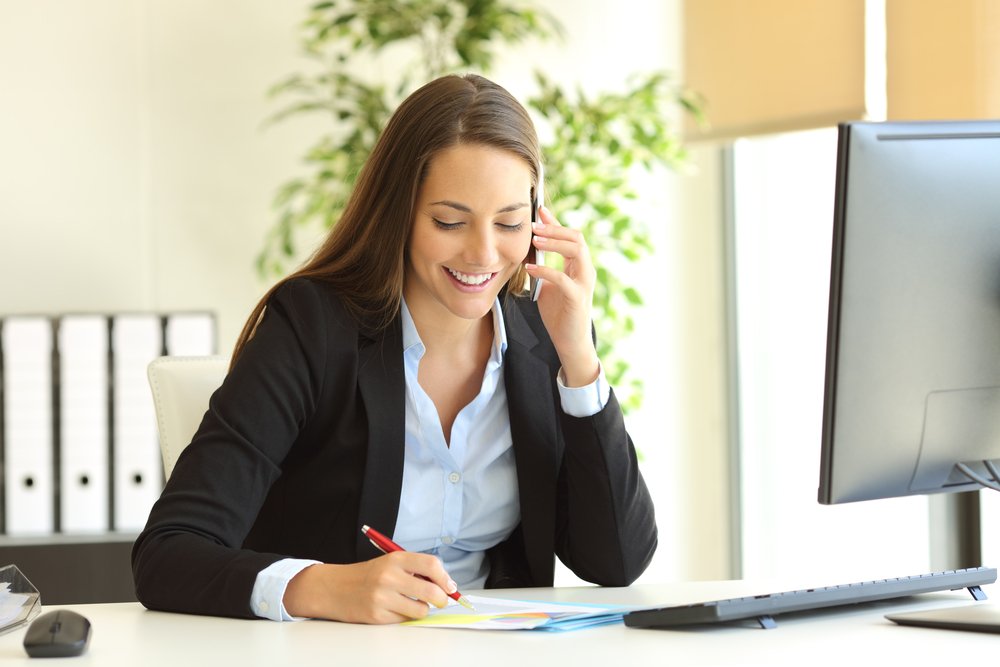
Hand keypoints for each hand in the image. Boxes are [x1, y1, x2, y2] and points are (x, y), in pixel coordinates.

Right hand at [282, 552, 454, 623]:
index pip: (431, 564)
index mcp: (395, 559)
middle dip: (442, 599)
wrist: (333, 588)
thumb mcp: (390, 563)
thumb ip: (415, 569)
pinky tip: (394, 609)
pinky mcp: (377, 616)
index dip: (445, 578)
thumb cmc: (367, 576)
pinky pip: (404, 621)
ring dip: (421, 610)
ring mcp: (383, 597)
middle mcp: (389, 576)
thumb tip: (445, 585)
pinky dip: (404, 617)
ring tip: (412, 604)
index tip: (450, 586)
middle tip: (441, 601)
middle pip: (431, 591)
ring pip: (421, 610)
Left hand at [524, 206, 600, 386]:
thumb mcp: (547, 285)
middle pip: (576, 238)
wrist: (569, 341)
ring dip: (554, 243)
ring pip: (577, 251)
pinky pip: (563, 278)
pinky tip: (530, 269)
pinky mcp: (577, 298)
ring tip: (535, 241)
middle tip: (533, 226)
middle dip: (554, 229)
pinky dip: (546, 271)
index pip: (570, 236)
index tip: (539, 210)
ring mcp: (584, 283)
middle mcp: (585, 271)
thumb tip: (526, 250)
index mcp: (579, 266)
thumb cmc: (558, 314)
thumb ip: (542, 267)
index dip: (555, 222)